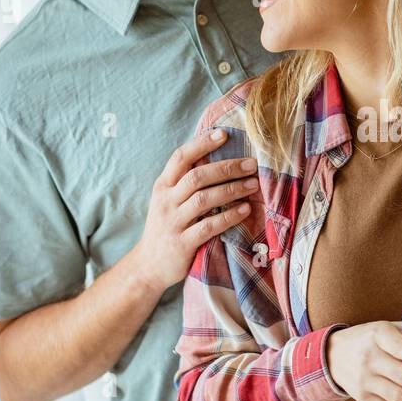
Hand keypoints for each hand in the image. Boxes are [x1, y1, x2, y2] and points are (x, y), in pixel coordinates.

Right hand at [131, 128, 260, 291]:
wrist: (148, 266)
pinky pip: (209, 226)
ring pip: (204, 199)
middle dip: (227, 168)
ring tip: (253, 185)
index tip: (224, 134)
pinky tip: (245, 210)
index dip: (202, 143)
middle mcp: (166, 201)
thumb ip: (185, 182)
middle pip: (197, 176)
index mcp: (163, 186)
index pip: (181, 157)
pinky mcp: (182, 243)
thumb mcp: (168, 200)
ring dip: (232, 190)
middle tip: (251, 165)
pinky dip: (229, 217)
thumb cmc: (166, 227)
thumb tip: (215, 156)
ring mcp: (173, 222)